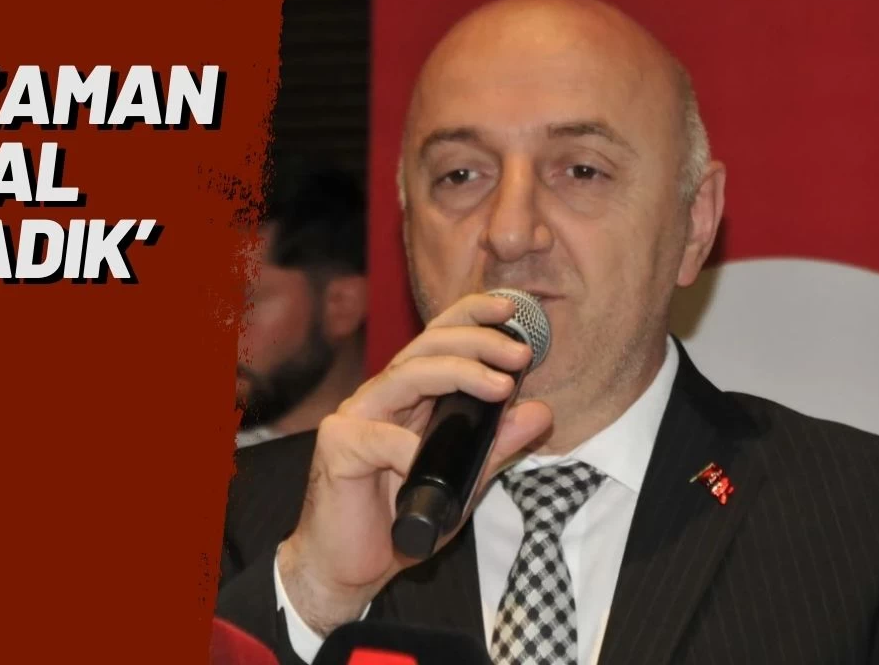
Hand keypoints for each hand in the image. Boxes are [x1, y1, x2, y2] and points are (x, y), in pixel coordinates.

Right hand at [278, 293, 552, 635]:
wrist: (350, 568)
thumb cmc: (402, 522)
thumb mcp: (464, 483)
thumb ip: (497, 447)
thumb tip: (540, 411)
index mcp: (409, 398)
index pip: (438, 342)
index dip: (471, 317)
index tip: (511, 311)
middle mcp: (381, 398)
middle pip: (426, 348)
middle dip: (477, 341)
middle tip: (520, 353)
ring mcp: (356, 417)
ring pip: (407, 376)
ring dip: (458, 373)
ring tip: (500, 385)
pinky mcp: (338, 446)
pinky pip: (382, 439)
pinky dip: (411, 450)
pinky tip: (428, 463)